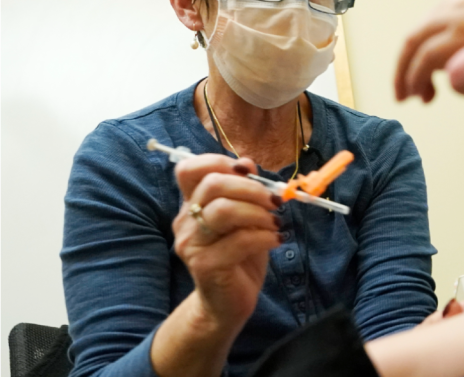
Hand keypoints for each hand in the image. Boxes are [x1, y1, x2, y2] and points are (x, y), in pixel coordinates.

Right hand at [173, 155, 280, 327]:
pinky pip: (239, 240)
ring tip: (276, 222)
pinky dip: (265, 236)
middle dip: (251, 187)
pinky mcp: (205, 266)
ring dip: (258, 212)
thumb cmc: (238, 256)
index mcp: (191, 204)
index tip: (248, 172)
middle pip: (212, 184)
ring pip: (224, 210)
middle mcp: (185, 221)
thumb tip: (248, 163)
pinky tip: (276, 240)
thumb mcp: (244, 218)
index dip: (220, 162)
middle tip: (274, 200)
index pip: (188, 169)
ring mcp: (192, 244)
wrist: (227, 304)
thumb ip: (243, 191)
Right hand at [395, 0, 463, 102]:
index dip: (412, 80)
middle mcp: (459, 9)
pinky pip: (441, 12)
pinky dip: (434, 34)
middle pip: (414, 37)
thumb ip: (460, 77)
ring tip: (424, 81)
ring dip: (417, 52)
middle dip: (403, 68)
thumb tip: (442, 77)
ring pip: (424, 25)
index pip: (424, 58)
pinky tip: (440, 53)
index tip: (412, 98)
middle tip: (403, 93)